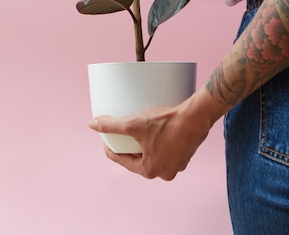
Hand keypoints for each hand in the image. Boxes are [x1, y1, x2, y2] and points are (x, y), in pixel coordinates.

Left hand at [89, 90, 219, 180]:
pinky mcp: (186, 154)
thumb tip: (92, 124)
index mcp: (150, 171)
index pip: (122, 160)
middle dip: (129, 146)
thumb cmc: (167, 122)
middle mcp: (164, 173)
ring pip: (153, 154)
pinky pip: (167, 150)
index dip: (110, 146)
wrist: (196, 116)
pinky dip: (160, 141)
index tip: (106, 135)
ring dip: (146, 144)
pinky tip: (158, 130)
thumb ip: (112, 125)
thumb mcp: (134, 123)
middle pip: (138, 158)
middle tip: (123, 130)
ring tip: (140, 129)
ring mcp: (177, 165)